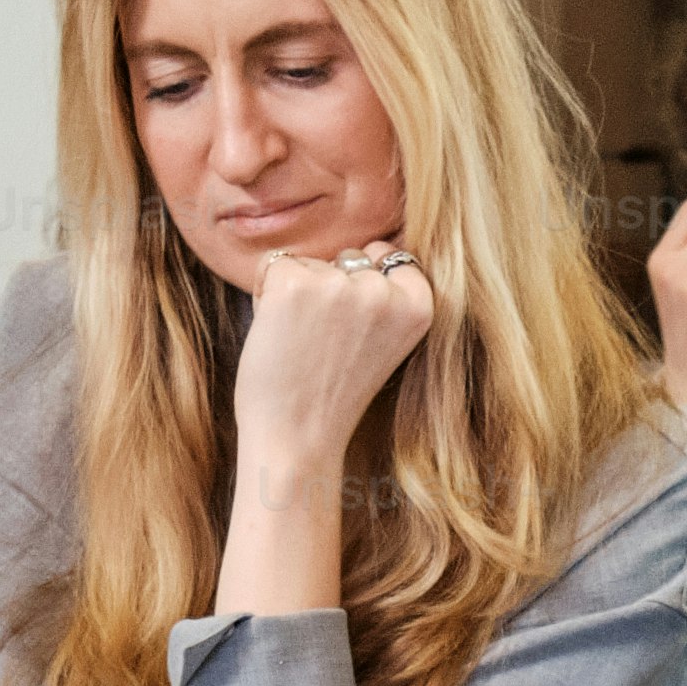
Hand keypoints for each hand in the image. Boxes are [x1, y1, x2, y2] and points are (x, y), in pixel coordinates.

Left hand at [221, 241, 438, 603]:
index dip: (365, 286)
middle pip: (349, 258)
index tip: (356, 332)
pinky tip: (279, 334)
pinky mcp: (295, 286)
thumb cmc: (334, 396)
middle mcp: (384, 291)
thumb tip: (369, 247)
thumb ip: (385, 299)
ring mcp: (340, 286)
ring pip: (312, 263)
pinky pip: (275, 267)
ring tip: (301, 343)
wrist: (297, 438)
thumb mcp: (385, 343)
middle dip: (331, 290)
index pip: (392, 257)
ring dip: (299, 293)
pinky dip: (267, 294)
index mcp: (419, 306)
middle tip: (325, 346)